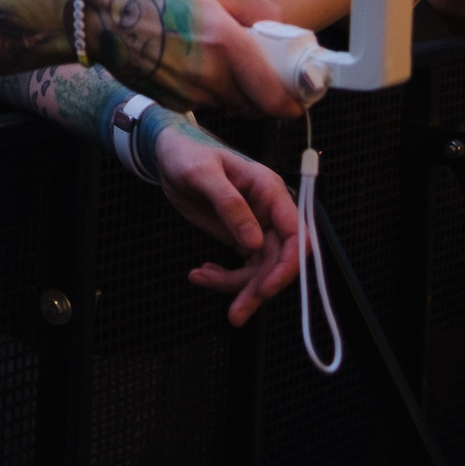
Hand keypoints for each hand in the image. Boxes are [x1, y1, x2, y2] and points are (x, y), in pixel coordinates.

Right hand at [81, 0, 304, 117]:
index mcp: (227, 42)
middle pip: (254, 106)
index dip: (290, 105)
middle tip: (260, 76)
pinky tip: (192, 67)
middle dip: (263, 96)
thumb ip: (258, 7)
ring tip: (219, 63)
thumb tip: (282, 28)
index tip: (296, 101)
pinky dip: (206, 92)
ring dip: (234, 93)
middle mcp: (210, 74)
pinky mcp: (171, 101)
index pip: (272, 96)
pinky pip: (203, 103)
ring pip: (228, 105)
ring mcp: (188, 92)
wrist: (101, 15)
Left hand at [150, 121, 301, 326]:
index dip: (288, 265)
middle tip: (237, 312)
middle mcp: (269, 211)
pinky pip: (245, 268)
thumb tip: (254, 242)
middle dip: (260, 288)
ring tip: (202, 280)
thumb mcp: (202, 174)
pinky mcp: (241, 238)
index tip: (265, 288)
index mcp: (269, 190)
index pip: (296, 234)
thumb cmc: (186, 154)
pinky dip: (225, 278)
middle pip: (281, 260)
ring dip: (238, 287)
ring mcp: (257, 227)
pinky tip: (201, 274)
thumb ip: (229, 204)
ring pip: (262, 270)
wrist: (168, 154)